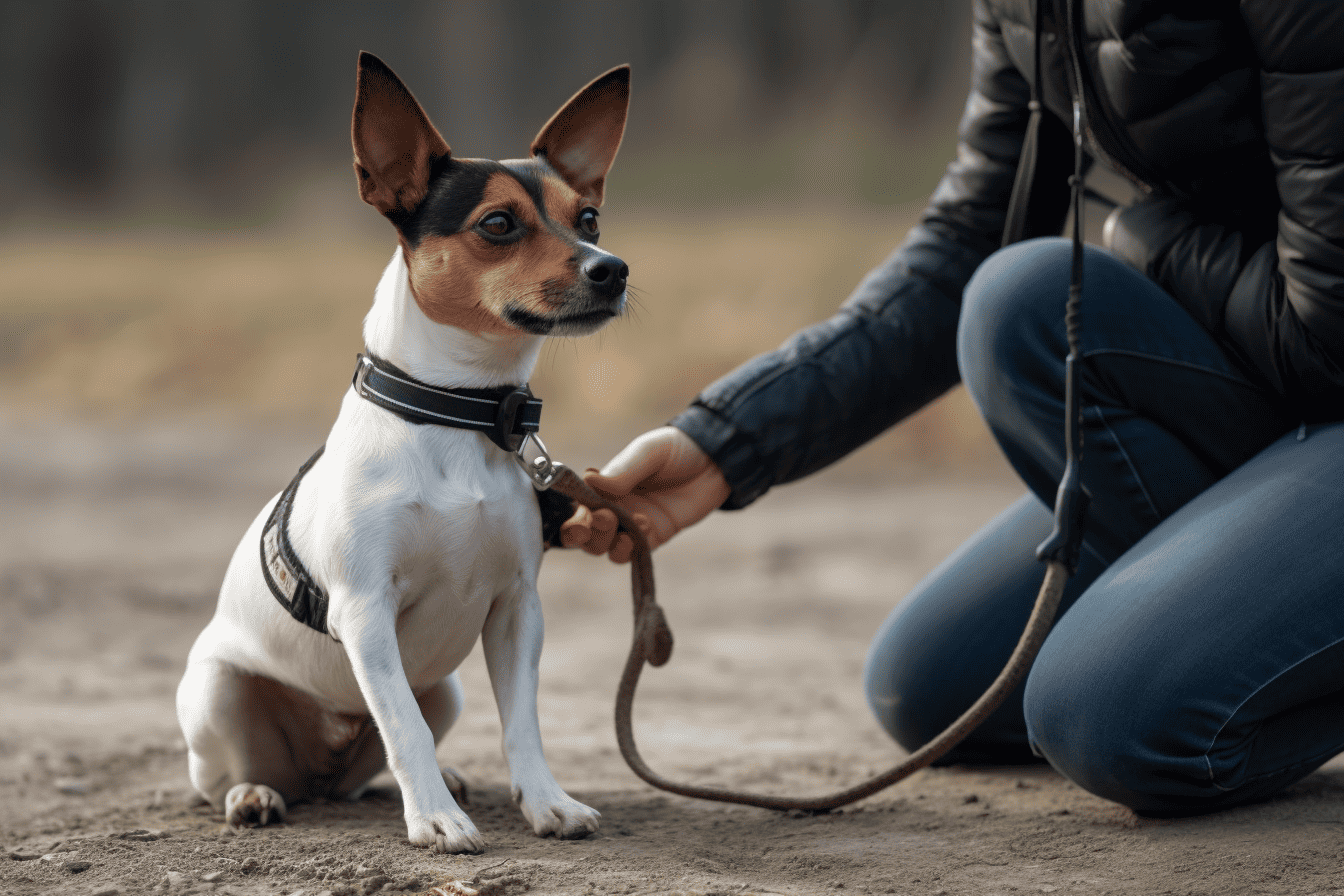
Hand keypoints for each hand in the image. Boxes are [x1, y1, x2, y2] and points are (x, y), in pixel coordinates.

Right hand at [560, 426, 730, 562]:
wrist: (716, 462)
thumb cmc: (677, 449)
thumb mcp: (648, 454)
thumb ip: (622, 472)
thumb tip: (589, 479)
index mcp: (605, 484)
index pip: (577, 506)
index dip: (573, 516)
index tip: (585, 514)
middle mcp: (614, 506)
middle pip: (585, 533)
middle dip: (586, 533)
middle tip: (606, 519)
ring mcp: (632, 524)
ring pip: (604, 547)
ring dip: (608, 542)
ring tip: (627, 526)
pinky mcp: (653, 536)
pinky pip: (632, 552)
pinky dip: (631, 547)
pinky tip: (645, 527)